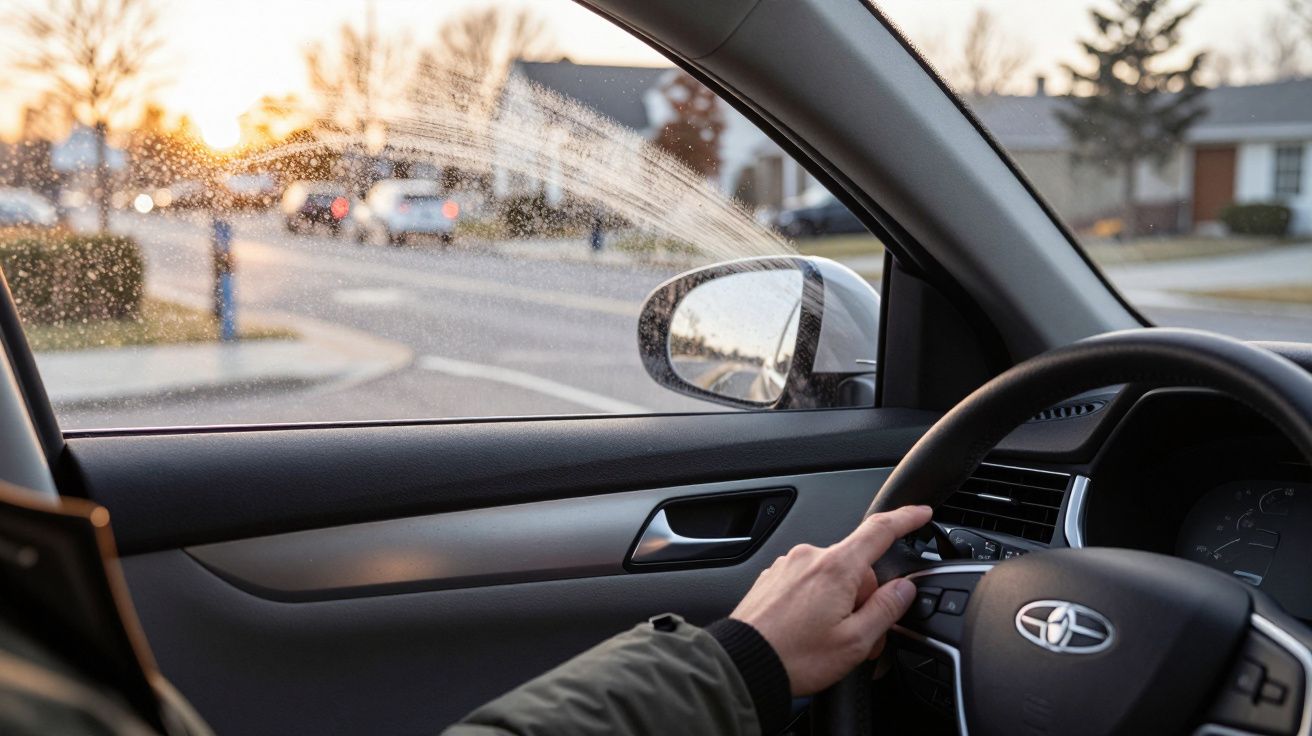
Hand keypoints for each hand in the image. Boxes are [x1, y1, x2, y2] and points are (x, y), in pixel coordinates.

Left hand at [728, 504, 932, 695]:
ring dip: (839, 604)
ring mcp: (787, 566)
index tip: (920, 513)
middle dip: (865, 599)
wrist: (743, 664)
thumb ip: (886, 609)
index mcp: (836, 567)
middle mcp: (810, 557)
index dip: (906, 519)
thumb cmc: (795, 656)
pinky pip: (807, 584)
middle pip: (856, 567)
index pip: (880, 530)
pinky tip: (808, 633)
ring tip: (829, 641)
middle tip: (860, 638)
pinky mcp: (772, 578)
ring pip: (831, 578)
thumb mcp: (855, 641)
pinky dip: (816, 604)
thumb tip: (904, 589)